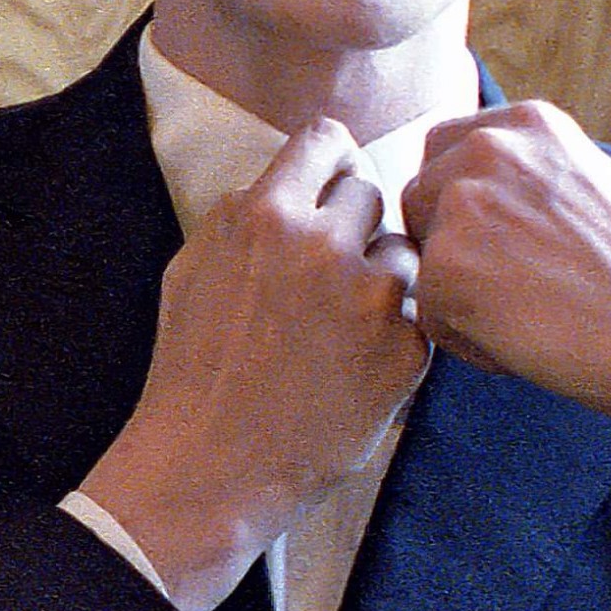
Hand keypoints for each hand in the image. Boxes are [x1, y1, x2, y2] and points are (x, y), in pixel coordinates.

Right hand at [81, 118, 426, 610]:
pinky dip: (396, 330)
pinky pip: (418, 311)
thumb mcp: (192, 265)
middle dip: (350, 224)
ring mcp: (374, 298)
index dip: (330, 159)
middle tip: (326, 271)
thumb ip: (243, 207)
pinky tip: (357, 361)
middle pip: (369, 192)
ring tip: (341, 322)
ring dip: (380, 274)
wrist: (209, 472)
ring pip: (401, 250)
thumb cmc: (192, 368)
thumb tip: (292, 176)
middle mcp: (325, 245)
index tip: (330, 182)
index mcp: (267, 215)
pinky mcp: (408, 349)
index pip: (325, 138)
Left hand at [402, 101, 610, 476]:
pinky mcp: (444, 267)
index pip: (445, 148)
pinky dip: (468, 341)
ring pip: (421, 256)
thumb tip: (472, 194)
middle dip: (448, 243)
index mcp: (527, 122)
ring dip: (457, 291)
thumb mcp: (587, 183)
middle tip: (514, 285)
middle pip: (419, 197)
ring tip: (527, 313)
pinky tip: (526, 342)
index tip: (498, 239)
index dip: (459, 200)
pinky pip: (431, 316)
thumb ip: (527, 174)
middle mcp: (487, 148)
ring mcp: (460, 204)